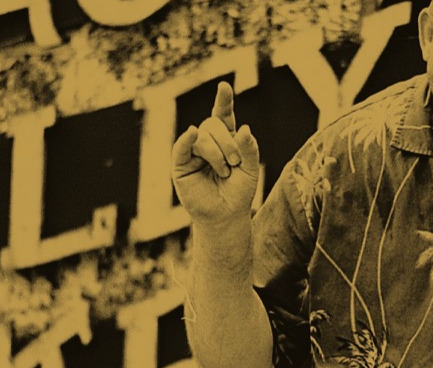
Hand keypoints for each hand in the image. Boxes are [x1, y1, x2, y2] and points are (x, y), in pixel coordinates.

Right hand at [172, 81, 261, 225]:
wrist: (225, 216)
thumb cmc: (239, 192)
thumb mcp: (251, 169)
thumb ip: (250, 148)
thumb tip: (244, 128)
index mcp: (227, 138)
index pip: (223, 114)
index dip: (223, 100)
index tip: (224, 87)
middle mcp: (208, 140)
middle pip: (214, 124)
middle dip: (228, 142)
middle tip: (235, 163)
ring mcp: (193, 151)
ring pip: (201, 135)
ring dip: (216, 152)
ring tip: (224, 171)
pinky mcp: (181, 163)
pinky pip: (181, 147)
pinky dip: (187, 139)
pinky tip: (192, 133)